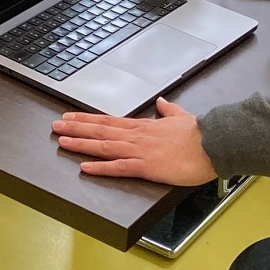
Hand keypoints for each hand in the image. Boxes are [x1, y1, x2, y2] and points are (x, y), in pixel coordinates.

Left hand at [51, 98, 215, 183]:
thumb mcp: (181, 116)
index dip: (87, 119)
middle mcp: (137, 137)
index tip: (70, 116)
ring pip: (104, 146)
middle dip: (76, 128)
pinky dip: (101, 167)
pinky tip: (85, 167)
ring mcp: (140, 151)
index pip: (108, 121)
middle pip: (100, 130)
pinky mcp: (147, 166)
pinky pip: (119, 167)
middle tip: (55, 126)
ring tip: (62, 141)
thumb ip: (169, 110)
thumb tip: (162, 102)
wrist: (214, 143)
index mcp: (143, 127)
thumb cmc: (200, 133)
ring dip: (81, 144)